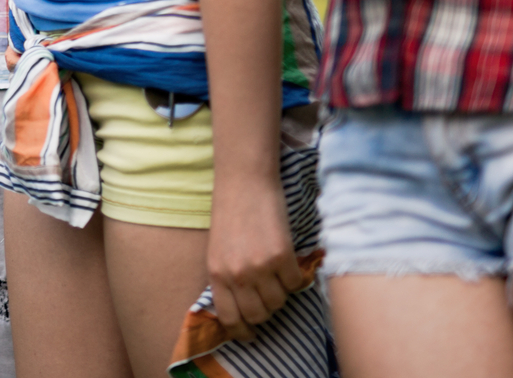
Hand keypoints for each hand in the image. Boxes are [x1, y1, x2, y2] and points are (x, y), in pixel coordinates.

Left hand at [206, 180, 304, 342]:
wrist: (244, 180)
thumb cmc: (231, 212)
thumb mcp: (219, 250)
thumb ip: (227, 278)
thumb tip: (243, 308)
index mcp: (216, 274)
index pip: (229, 319)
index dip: (242, 330)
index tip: (251, 332)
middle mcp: (236, 275)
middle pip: (258, 315)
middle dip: (266, 309)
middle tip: (269, 293)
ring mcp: (259, 267)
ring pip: (279, 302)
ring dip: (281, 292)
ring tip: (277, 271)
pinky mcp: (282, 256)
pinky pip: (295, 283)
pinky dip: (295, 276)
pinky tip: (288, 260)